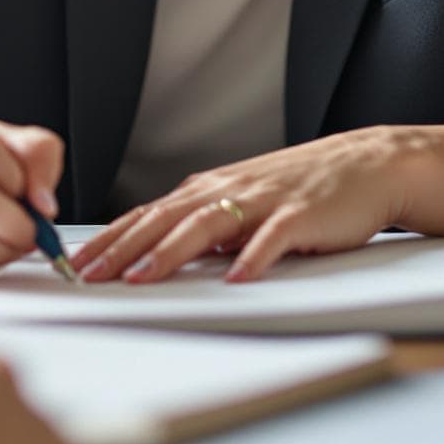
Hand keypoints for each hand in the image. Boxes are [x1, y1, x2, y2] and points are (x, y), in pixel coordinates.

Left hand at [72, 127, 415, 284]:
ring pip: (206, 224)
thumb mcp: (242, 202)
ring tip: (142, 277)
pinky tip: (236, 278)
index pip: (147, 216)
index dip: (111, 239)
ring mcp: (263, 201)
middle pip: (164, 219)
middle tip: (88, 274)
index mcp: (209, 189)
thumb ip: (204, 227)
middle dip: (123, 248)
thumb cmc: (302, 188)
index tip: (76, 264)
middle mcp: (228, 190)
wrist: (367, 165)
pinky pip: (273, 237)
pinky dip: (252, 256)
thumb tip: (161, 256)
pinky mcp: (300, 214)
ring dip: (171, 251)